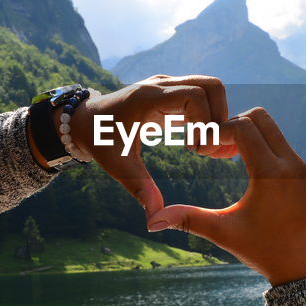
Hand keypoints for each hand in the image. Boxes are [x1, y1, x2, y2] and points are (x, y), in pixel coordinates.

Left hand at [54, 75, 232, 221]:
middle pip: (211, 86)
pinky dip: (210, 117)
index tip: (196, 150)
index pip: (195, 96)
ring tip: (206, 147)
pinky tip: (201, 144)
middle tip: (208, 148)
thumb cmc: (100, 140)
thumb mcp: (118, 165)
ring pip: (211, 89)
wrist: (86, 121)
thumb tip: (155, 219)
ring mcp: (168, 87)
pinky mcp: (173, 94)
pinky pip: (202, 97)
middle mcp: (162, 86)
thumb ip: (139, 189)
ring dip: (218, 116)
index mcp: (149, 97)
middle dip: (219, 117)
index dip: (205, 122)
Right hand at [144, 107, 305, 285]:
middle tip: (211, 150)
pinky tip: (238, 163)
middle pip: (258, 116)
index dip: (215, 132)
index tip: (200, 152)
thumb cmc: (266, 252)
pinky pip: (276, 140)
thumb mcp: (224, 232)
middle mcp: (289, 162)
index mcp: (271, 173)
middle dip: (230, 125)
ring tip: (222, 156)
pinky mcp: (300, 171)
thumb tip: (151, 221)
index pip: (242, 126)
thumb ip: (188, 219)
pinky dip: (256, 141)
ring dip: (244, 132)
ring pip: (269, 126)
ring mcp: (298, 165)